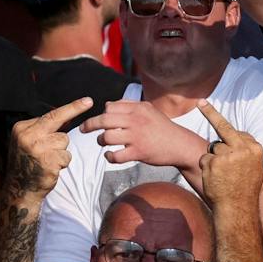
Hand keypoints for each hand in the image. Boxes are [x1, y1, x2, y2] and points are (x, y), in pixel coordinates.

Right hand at [10, 97, 91, 196]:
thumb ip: (44, 129)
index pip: (49, 115)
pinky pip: (66, 156)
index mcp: (22, 128)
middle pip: (56, 119)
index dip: (69, 108)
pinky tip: (51, 167)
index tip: (85, 100)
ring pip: (64, 140)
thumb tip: (68, 116)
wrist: (19, 189)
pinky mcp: (48, 162)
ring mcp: (38, 149)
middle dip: (74, 108)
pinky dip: (62, 162)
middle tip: (88, 101)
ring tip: (48, 159)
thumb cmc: (27, 163)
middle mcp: (28, 136)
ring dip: (61, 150)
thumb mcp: (29, 141)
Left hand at [83, 100, 205, 174]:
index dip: (102, 113)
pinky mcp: (138, 152)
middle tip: (82, 129)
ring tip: (103, 143)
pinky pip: (116, 156)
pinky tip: (110, 155)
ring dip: (100, 141)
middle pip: (104, 119)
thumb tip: (108, 104)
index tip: (100, 120)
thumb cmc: (162, 127)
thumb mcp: (149, 110)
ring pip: (107, 137)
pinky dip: (109, 157)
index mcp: (138, 108)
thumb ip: (130, 105)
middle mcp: (136, 120)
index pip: (110, 107)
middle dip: (89, 125)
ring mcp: (137, 137)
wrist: (180, 144)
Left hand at [196, 101, 262, 213]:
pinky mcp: (215, 162)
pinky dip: (206, 168)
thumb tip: (236, 141)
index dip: (229, 132)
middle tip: (202, 103)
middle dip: (212, 114)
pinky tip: (215, 179)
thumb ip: (245, 153)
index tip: (216, 112)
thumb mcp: (254, 169)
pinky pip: (205, 159)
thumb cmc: (245, 191)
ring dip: (213, 160)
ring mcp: (229, 155)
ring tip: (222, 176)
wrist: (239, 209)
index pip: (238, 133)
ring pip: (213, 149)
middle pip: (224, 128)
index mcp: (255, 149)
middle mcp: (243, 149)